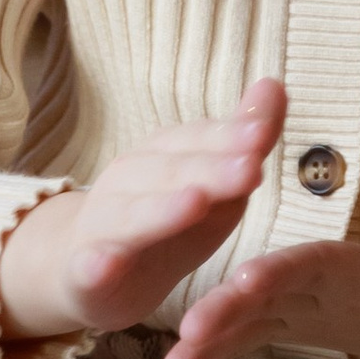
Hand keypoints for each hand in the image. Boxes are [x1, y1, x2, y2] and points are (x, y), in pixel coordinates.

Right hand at [0, 81, 285, 352]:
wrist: (86, 271)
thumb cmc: (165, 223)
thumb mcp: (214, 186)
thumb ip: (243, 142)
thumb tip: (274, 85)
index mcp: (160, 157)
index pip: (194, 141)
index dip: (228, 137)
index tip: (263, 134)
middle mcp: (126, 183)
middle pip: (169, 174)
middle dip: (209, 170)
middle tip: (251, 169)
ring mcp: (102, 227)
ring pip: (131, 216)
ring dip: (162, 209)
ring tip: (196, 203)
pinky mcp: (85, 273)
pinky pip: (90, 267)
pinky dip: (98, 264)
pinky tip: (107, 264)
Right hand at [159, 229, 359, 358]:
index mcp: (356, 264)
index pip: (314, 262)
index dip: (283, 270)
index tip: (250, 279)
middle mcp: (316, 279)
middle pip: (264, 287)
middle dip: (226, 305)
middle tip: (189, 330)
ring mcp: (296, 303)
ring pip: (242, 316)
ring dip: (207, 337)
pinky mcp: (288, 326)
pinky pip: (242, 339)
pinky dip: (212, 354)